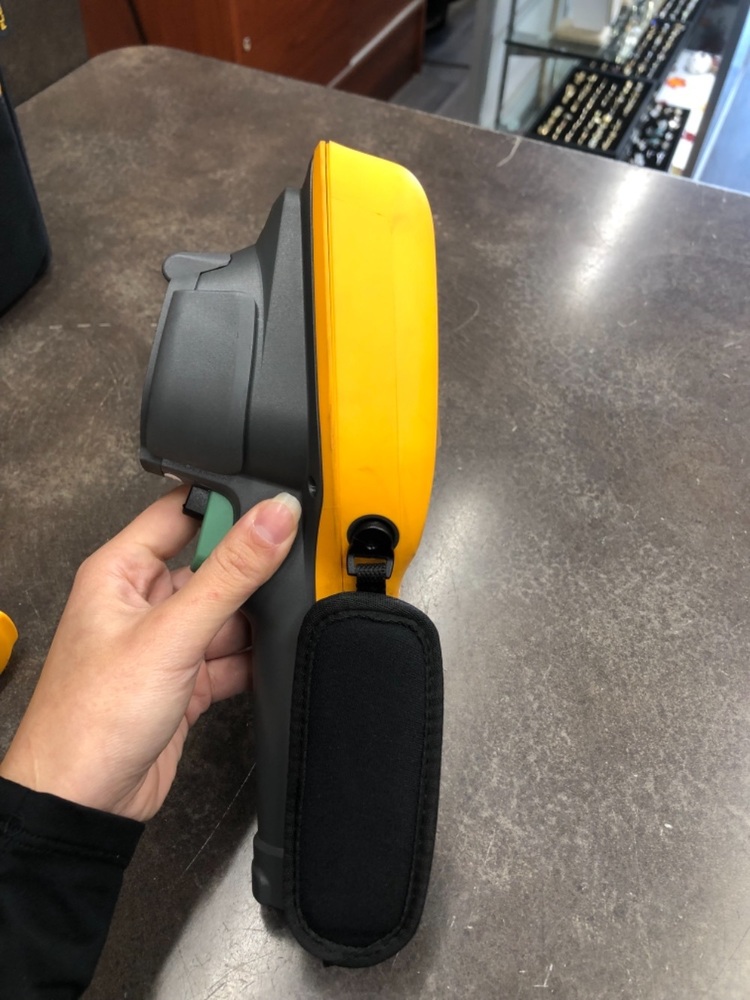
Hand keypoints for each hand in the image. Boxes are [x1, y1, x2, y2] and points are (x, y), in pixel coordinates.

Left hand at [0, 488, 300, 821]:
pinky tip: (269, 659)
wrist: (83, 805)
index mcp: (121, 571)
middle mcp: (142, 602)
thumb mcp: (172, 634)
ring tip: (278, 624)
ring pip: (226, 613)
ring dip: (253, 622)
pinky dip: (251, 660)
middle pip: (213, 565)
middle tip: (287, 570)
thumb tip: (272, 518)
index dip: (226, 504)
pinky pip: (229, 656)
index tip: (272, 506)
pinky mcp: (183, 681)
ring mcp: (164, 643)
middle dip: (249, 572)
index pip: (181, 512)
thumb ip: (230, 573)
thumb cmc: (90, 720)